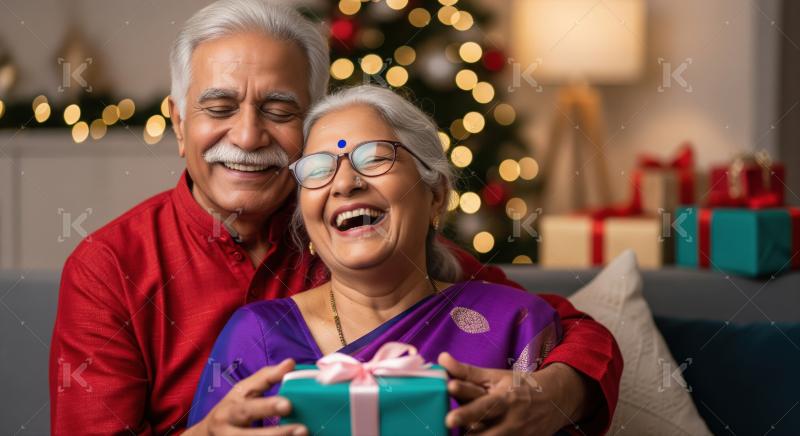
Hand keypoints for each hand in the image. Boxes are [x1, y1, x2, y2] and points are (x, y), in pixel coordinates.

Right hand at [184, 358, 306, 435]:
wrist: (206, 435)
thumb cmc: (232, 409)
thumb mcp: (243, 392)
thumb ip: (266, 378)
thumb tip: (290, 363)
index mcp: (232, 407)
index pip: (250, 404)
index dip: (268, 404)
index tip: (288, 405)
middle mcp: (228, 427)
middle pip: (249, 431)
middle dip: (274, 431)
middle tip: (300, 429)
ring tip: (301, 435)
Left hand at [438, 352, 599, 435]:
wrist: (554, 400)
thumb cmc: (519, 386)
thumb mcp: (495, 377)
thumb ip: (467, 372)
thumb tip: (441, 358)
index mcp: (503, 399)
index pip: (483, 404)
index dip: (467, 406)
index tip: (451, 392)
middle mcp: (509, 420)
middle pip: (485, 430)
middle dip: (468, 424)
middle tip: (449, 422)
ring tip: (459, 435)